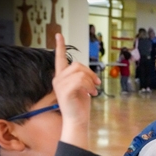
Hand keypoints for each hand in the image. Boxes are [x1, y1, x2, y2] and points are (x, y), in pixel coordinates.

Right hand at [54, 34, 100, 148]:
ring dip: (91, 81)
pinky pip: (80, 80)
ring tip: (94, 91)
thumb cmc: (80, 106)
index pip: (60, 59)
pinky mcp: (64, 91)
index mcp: (62, 77)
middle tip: (97, 84)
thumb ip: (82, 78)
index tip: (58, 34)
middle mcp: (57, 79)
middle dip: (90, 73)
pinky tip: (91, 94)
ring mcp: (59, 85)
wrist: (77, 121)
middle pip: (77, 65)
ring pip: (80, 72)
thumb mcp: (82, 88)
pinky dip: (89, 86)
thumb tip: (88, 73)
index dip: (60, 46)